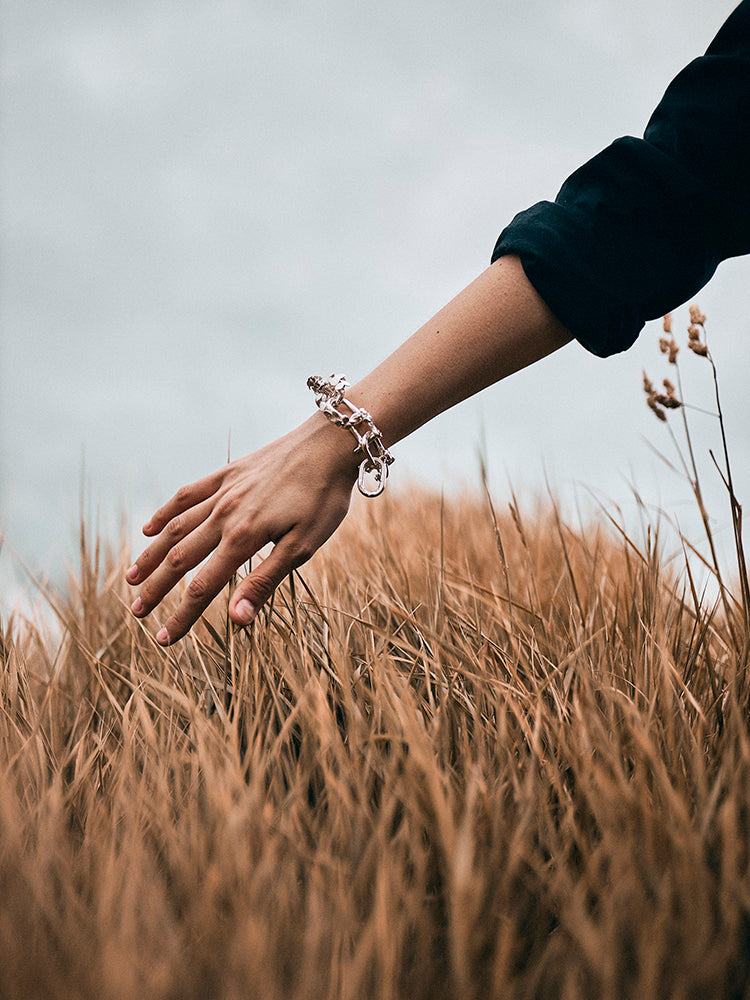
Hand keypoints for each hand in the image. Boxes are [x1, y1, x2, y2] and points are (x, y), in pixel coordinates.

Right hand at [126, 415, 358, 643]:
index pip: (203, 587)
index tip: (165, 639)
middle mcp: (224, 514)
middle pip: (180, 558)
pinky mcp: (228, 473)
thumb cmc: (323, 499)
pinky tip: (150, 527)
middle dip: (156, 588)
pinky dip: (165, 512)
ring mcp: (223, 491)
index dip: (182, 616)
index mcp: (243, 538)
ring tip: (132, 577)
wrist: (330, 444)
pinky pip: (187, 495)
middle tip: (136, 613)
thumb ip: (264, 582)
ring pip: (176, 528)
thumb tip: (236, 620)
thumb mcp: (303, 547)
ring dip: (152, 554)